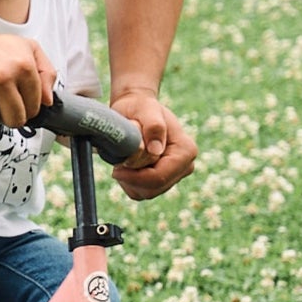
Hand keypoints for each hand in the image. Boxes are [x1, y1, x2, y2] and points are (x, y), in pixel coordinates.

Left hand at [107, 84, 196, 201]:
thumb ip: (153, 127)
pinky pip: (140, 193)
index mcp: (186, 150)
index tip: (116, 169)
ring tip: (124, 157)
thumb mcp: (146, 109)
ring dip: (129, 180)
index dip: (135, 177)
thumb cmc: (141, 107)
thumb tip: (156, 151)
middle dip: (132, 178)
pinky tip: (126, 165)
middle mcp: (185, 166)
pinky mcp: (162, 182)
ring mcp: (174, 176)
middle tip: (118, 160)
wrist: (137, 110)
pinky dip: (129, 183)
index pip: (160, 176)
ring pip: (146, 193)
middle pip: (153, 188)